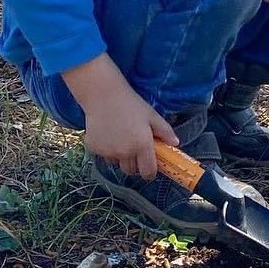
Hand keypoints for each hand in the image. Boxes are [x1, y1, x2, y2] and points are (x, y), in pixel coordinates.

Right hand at [63, 54, 178, 179]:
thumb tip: (175, 144)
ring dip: (120, 157)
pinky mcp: (93, 149)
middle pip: (131, 170)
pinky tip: (108, 134)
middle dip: (135, 164)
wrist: (103, 95)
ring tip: (121, 138)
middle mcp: (124, 152)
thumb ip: (165, 131)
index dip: (150, 172)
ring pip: (117, 163)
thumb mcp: (152, 116)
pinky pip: (104, 156)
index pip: (147, 172)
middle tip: (135, 148)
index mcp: (141, 145)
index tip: (150, 167)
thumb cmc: (131, 104)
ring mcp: (107, 152)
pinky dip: (107, 150)